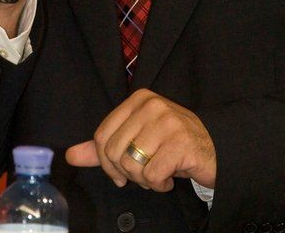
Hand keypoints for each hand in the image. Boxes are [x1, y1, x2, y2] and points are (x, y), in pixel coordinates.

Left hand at [65, 88, 215, 191]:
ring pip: (131, 165)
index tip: (120, 172)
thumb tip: (70, 155)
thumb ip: (103, 147)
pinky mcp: (180, 143)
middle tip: (144, 173)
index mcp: (138, 99)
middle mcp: (151, 105)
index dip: (106, 162)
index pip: (101, 135)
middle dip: (126, 173)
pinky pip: (152, 175)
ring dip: (144, 180)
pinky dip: (159, 184)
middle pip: (113, 151)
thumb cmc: (171, 144)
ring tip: (159, 173)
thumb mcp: (136, 139)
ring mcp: (167, 122)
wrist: (214, 148)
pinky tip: (170, 177)